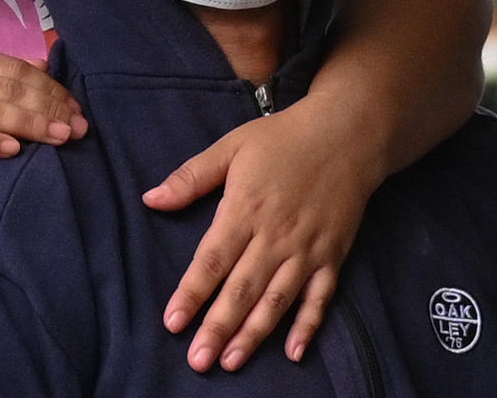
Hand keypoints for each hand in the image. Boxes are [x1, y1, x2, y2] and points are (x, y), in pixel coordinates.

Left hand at [143, 93, 382, 372]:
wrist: (346, 135)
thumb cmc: (282, 139)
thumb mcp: (230, 147)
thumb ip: (190, 177)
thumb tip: (150, 199)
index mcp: (245, 209)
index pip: (212, 260)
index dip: (192, 293)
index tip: (172, 323)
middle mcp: (275, 236)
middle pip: (242, 289)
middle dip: (218, 327)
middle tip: (197, 360)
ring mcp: (307, 250)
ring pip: (277, 301)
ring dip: (254, 334)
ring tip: (231, 361)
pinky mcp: (333, 256)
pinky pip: (321, 298)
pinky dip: (309, 326)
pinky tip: (294, 352)